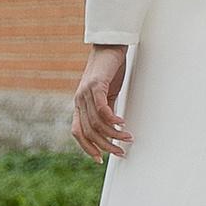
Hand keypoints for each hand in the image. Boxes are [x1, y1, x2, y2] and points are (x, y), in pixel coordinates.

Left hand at [73, 44, 130, 162]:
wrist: (110, 46)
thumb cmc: (109, 70)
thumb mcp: (106, 94)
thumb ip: (105, 111)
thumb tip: (112, 129)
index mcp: (79, 104)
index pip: (78, 133)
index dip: (87, 148)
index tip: (100, 159)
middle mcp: (79, 100)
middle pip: (89, 132)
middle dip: (106, 146)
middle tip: (121, 152)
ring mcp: (85, 93)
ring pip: (97, 123)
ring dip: (114, 134)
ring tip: (127, 137)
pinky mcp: (96, 85)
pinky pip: (101, 109)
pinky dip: (112, 119)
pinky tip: (122, 122)